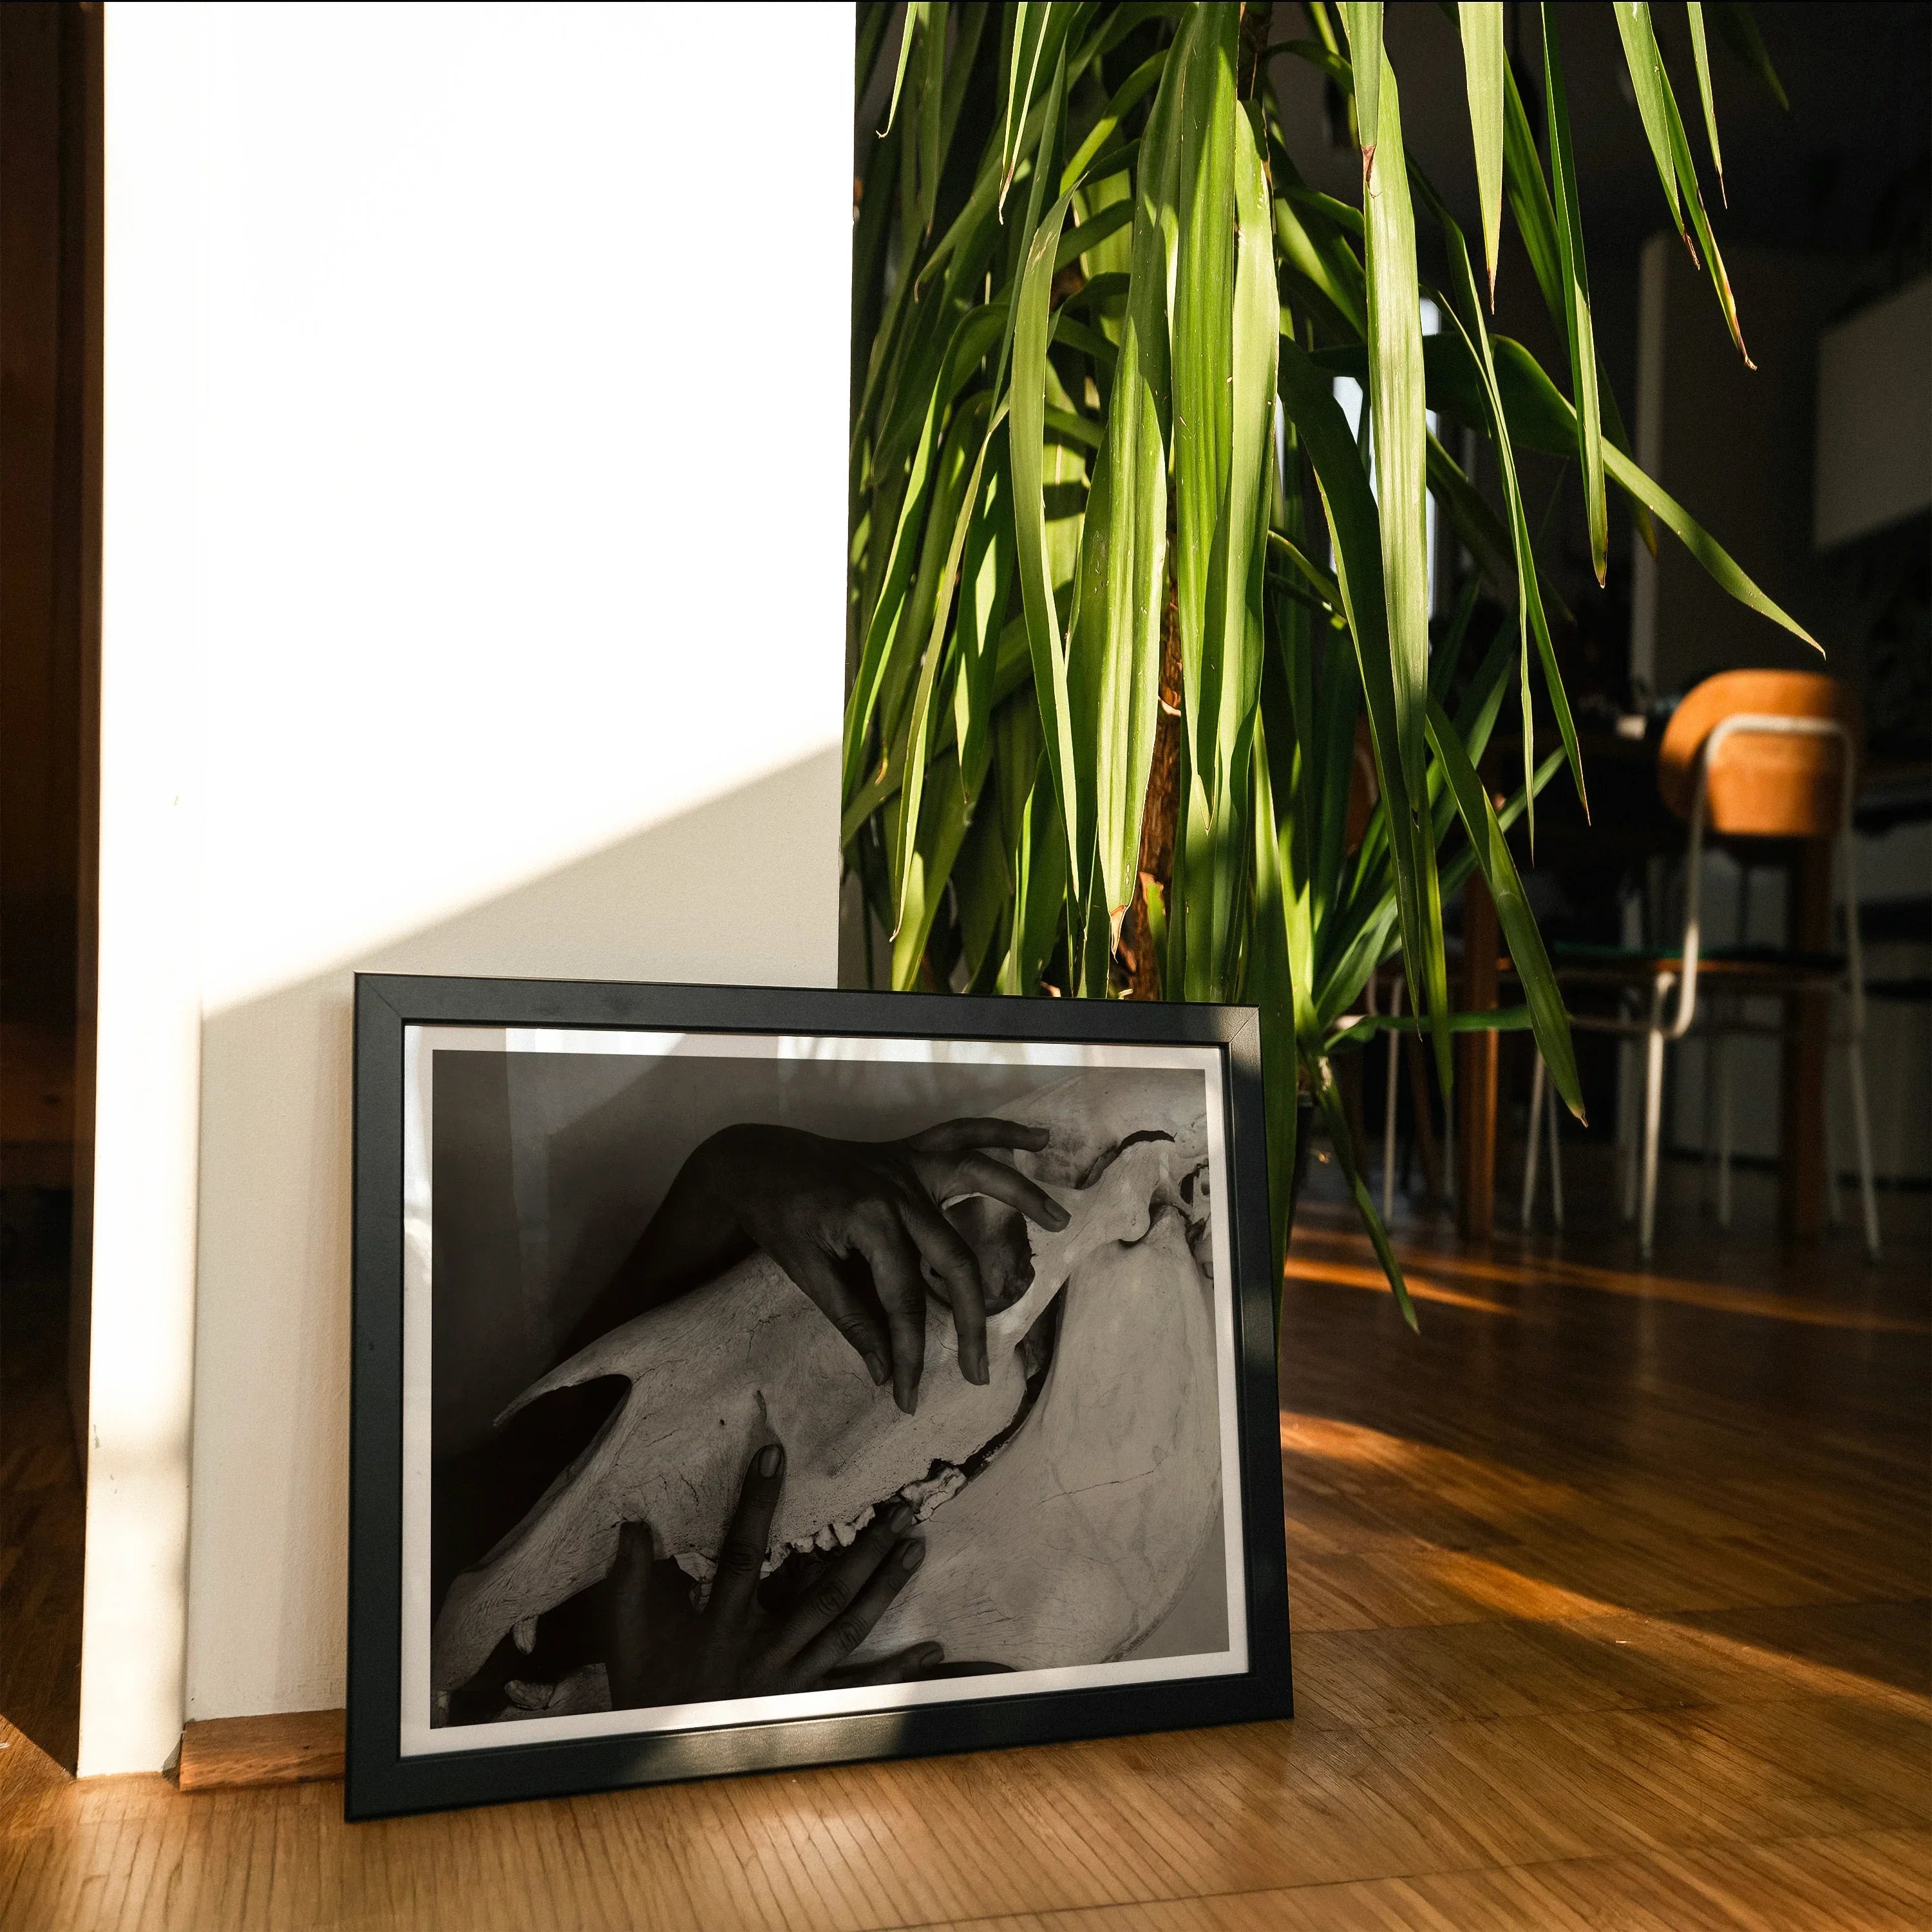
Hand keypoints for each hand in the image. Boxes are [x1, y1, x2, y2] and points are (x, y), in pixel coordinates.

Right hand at [603, 1443, 939, 1705]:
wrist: (660, 1765)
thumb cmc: (646, 1696)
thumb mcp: (625, 1638)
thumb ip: (628, 1579)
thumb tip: (633, 1521)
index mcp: (721, 1624)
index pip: (742, 1550)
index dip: (757, 1502)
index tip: (775, 1455)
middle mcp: (764, 1649)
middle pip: (823, 1590)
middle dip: (865, 1547)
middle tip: (903, 1509)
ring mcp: (791, 1680)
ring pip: (848, 1627)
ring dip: (886, 1587)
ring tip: (917, 1548)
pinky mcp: (806, 1707)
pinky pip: (859, 1688)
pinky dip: (898, 1670)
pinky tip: (934, 1651)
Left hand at [719, 1117, 1068, 1412]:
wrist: (755, 1165)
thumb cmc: (779, 1220)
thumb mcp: (807, 1275)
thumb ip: (853, 1320)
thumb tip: (884, 1372)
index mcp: (870, 1220)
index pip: (903, 1300)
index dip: (908, 1354)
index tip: (909, 1397)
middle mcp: (899, 1189)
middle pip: (953, 1259)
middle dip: (972, 1321)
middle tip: (981, 1373)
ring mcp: (909, 1164)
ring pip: (980, 1177)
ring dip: (1024, 1194)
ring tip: (1060, 1222)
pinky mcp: (910, 1153)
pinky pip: (964, 1134)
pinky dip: (1002, 1131)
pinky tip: (1038, 1136)